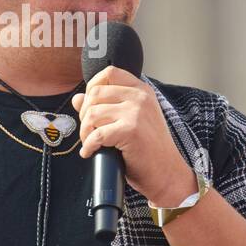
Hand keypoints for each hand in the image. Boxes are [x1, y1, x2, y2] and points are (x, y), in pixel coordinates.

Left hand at [72, 66, 194, 207]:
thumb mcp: (131, 121)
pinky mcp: (130, 130)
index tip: (88, 103)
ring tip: (91, 142)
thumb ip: (107, 106)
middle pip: (96, 93)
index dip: (92, 85)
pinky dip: (88, 145)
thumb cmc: (150, 150)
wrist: (167, 173)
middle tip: (89, 130)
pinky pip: (97, 134)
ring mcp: (136, 112)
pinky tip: (91, 152)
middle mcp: (140, 98)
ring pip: (92, 113)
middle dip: (85, 113)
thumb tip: (78, 98)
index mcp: (142, 91)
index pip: (110, 72)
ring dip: (85, 131)